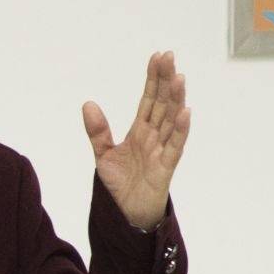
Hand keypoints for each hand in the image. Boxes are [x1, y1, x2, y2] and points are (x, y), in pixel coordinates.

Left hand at [82, 51, 190, 229]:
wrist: (125, 216)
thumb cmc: (120, 186)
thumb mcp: (103, 156)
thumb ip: (98, 132)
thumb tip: (88, 104)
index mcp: (140, 131)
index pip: (149, 100)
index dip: (153, 79)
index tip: (158, 57)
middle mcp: (153, 137)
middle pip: (162, 104)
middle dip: (166, 81)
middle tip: (170, 57)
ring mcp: (161, 151)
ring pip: (171, 120)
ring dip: (176, 99)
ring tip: (179, 78)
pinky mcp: (165, 168)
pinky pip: (174, 147)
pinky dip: (180, 130)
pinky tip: (185, 112)